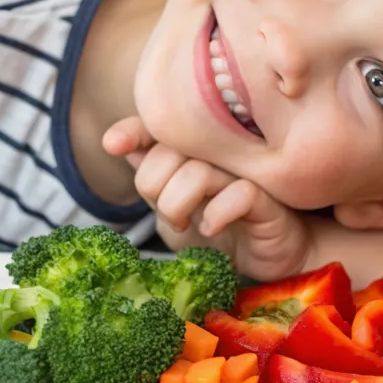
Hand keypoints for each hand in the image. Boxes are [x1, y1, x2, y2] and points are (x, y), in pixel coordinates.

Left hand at [103, 116, 311, 281]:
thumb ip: (152, 177)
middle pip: (170, 151)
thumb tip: (118, 143)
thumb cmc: (220, 228)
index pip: (160, 127)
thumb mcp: (173, 208)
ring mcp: (243, 172)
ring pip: (197, 172)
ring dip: (179, 204)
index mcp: (195, 150)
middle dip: (154, 186)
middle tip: (167, 212)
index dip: (134, 131)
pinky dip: (216, 214)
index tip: (114, 144)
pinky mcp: (267, 199)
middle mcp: (218, 153)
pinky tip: (211, 228)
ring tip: (187, 224)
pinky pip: (236, 195)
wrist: (268, 256)